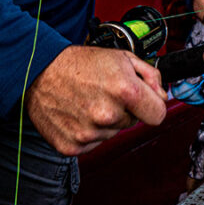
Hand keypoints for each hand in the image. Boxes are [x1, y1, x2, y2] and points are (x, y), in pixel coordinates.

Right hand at [25, 45, 167, 155]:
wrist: (41, 72)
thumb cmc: (81, 63)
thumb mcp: (123, 58)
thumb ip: (151, 76)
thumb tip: (162, 96)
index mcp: (125, 90)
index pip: (158, 115)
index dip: (154, 106)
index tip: (147, 102)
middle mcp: (107, 115)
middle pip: (134, 122)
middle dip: (126, 108)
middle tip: (107, 92)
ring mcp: (89, 133)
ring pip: (113, 132)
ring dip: (107, 120)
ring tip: (90, 100)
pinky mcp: (72, 146)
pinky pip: (94, 143)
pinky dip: (89, 130)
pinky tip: (80, 113)